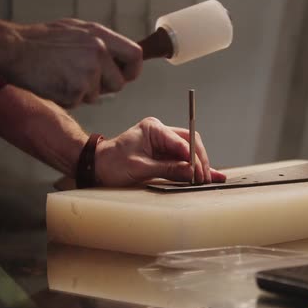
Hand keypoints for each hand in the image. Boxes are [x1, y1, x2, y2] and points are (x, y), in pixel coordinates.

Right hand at [8, 18, 141, 107]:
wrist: (13, 50)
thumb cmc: (43, 40)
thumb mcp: (78, 30)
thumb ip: (102, 44)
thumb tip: (120, 59)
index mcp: (101, 36)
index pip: (135, 56)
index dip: (132, 70)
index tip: (125, 76)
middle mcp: (98, 53)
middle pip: (119, 83)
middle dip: (105, 87)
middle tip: (83, 78)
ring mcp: (87, 73)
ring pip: (97, 96)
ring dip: (83, 92)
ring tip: (63, 75)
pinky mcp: (75, 91)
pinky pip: (79, 102)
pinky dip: (68, 98)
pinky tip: (54, 83)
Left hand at [94, 117, 225, 186]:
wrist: (96, 167)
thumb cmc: (112, 164)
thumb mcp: (139, 168)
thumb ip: (167, 169)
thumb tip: (190, 171)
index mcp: (154, 128)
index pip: (181, 140)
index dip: (193, 157)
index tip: (198, 173)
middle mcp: (161, 132)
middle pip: (189, 143)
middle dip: (199, 161)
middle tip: (205, 179)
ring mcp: (163, 143)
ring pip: (189, 152)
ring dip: (199, 165)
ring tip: (212, 179)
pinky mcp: (163, 154)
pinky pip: (182, 160)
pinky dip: (193, 168)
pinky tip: (209, 174)